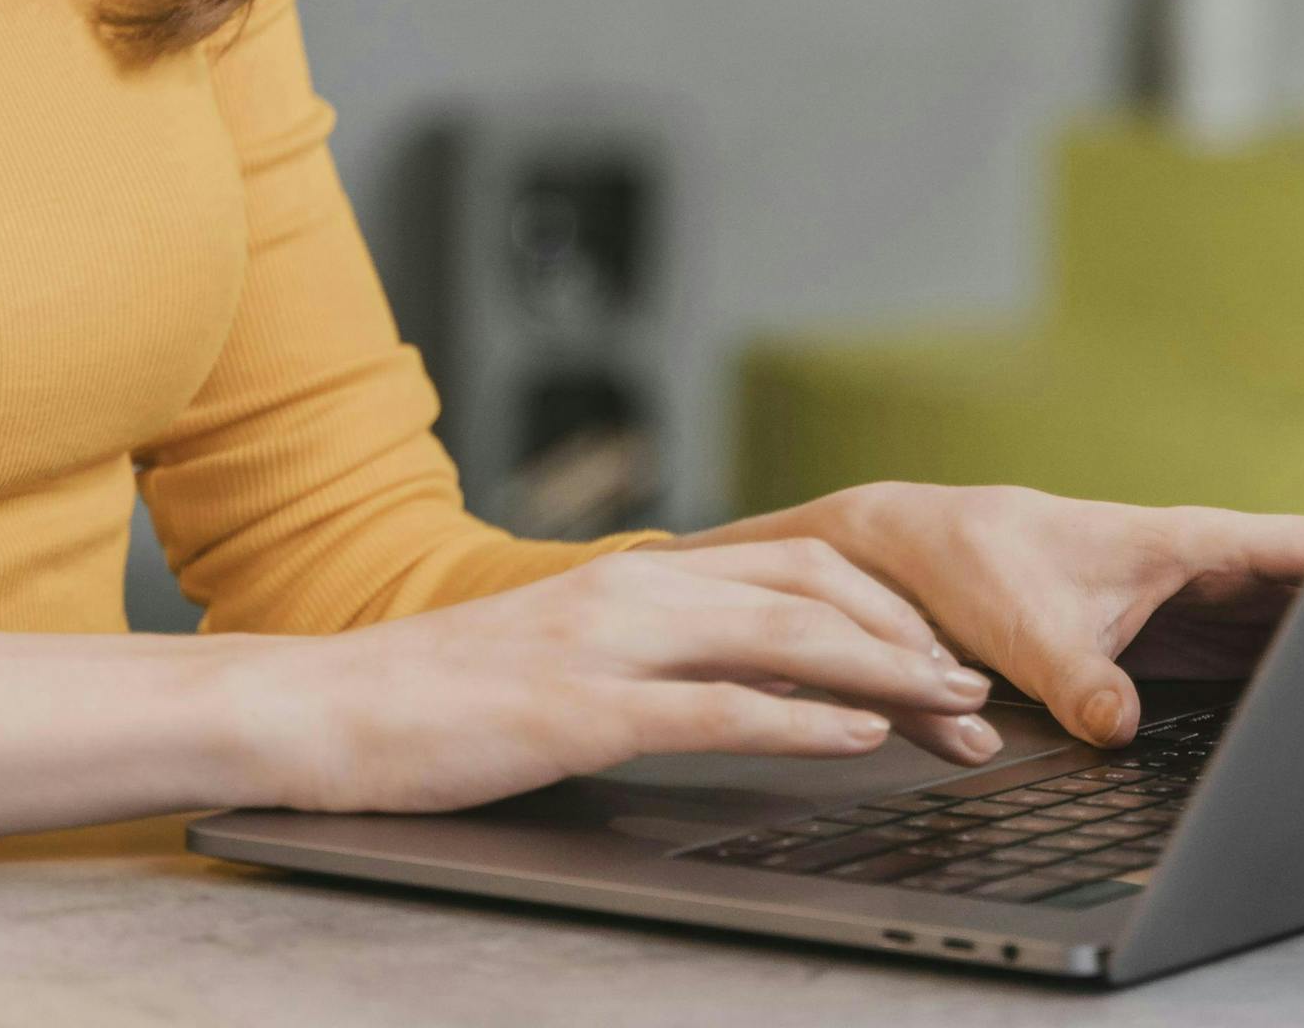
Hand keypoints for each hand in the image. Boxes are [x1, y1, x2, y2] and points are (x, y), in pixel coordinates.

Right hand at [229, 540, 998, 812]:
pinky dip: (804, 721)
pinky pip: (718, 710)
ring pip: (785, 639)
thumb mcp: (561, 662)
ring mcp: (610, 646)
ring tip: (956, 709)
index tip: (948, 650)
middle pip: (814, 591)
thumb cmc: (434, 700)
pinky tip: (862, 737)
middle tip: (982, 689)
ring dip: (886, 674)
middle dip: (911, 636)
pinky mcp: (584, 709)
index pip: (795, 566)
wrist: (321, 710)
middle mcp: (635, 592)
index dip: (885, 604)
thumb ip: (649, 661)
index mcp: (634, 579)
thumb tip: (739, 687)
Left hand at [682, 483, 1303, 749]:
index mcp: (1189, 545)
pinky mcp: (1178, 649)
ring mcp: (1198, 611)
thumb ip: (1076, 679)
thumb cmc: (974, 564)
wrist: (921, 560)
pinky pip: (1257, 663)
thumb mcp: (1022, 626)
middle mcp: (1206, 575)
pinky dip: (1293, 683)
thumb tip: (1123, 730)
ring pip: (1293, 629)